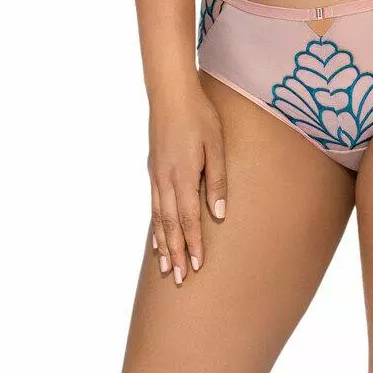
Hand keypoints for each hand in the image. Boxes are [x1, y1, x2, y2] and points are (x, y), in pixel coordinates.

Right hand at [147, 80, 226, 285]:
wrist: (170, 93)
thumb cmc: (199, 115)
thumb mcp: (216, 145)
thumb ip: (217, 180)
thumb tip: (219, 215)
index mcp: (183, 175)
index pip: (189, 218)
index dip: (193, 243)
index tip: (196, 267)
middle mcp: (165, 179)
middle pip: (170, 224)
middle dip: (175, 253)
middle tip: (178, 279)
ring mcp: (156, 174)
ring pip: (158, 217)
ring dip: (163, 244)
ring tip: (165, 267)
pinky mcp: (154, 168)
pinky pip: (153, 204)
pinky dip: (156, 225)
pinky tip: (157, 235)